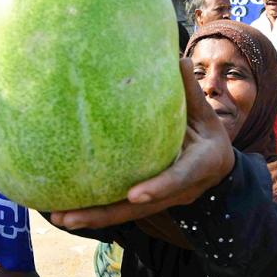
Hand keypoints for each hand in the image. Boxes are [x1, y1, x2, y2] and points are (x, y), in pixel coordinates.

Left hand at [50, 58, 234, 229]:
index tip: (135, 193)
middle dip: (104, 213)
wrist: (218, 167)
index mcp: (200, 166)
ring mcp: (161, 200)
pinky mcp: (147, 201)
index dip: (158, 187)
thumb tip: (178, 60)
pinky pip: (119, 208)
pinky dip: (94, 209)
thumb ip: (191, 93)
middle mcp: (178, 191)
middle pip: (139, 208)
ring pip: (125, 213)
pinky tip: (65, 208)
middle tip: (68, 216)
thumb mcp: (206, 115)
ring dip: (91, 216)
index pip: (179, 179)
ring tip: (58, 215)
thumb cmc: (209, 134)